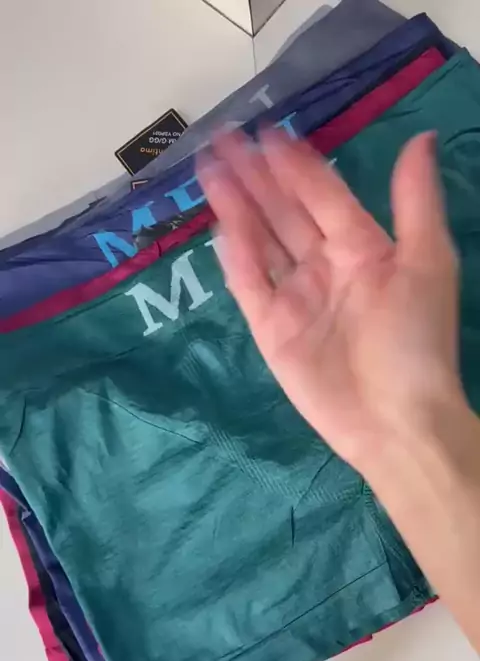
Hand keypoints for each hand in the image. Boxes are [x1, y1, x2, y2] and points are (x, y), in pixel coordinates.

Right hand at [198, 130, 463, 475]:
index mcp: (362, 247)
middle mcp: (325, 266)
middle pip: (283, 212)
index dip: (295, 164)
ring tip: (209, 171)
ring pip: (260, 242)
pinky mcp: (272, 330)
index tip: (266, 133)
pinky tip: (219, 226)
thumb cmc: (416, 341)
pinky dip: (235, 257)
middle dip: (255, 176)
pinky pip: (249, 286)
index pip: (321, 195)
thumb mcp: (428, 264)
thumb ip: (416, 202)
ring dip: (236, 207)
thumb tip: (419, 138)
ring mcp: (295, 298)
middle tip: (222, 140)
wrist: (395, 420)